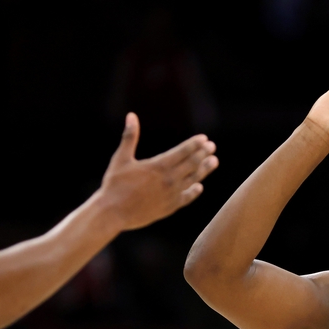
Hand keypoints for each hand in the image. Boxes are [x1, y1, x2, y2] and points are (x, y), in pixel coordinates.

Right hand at [98, 112, 218, 230]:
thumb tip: (131, 116)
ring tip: (214, 161)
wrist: (113, 213)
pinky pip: (186, 198)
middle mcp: (169, 180)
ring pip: (193, 179)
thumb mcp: (121, 158)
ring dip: (204, 170)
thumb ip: (129, 137)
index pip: (182, 152)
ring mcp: (171, 194)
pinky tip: (199, 187)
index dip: (194, 144)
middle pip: (192, 164)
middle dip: (203, 154)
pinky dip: (194, 191)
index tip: (204, 139)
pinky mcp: (170, 207)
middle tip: (212, 146)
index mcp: (158, 166)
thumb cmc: (114, 184)